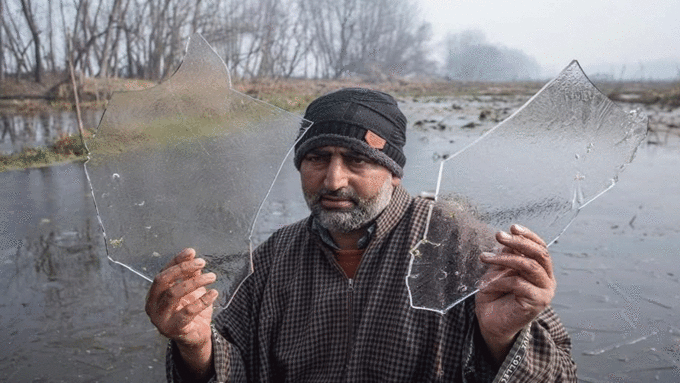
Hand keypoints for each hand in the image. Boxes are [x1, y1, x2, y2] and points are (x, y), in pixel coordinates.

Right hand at [145, 248, 217, 376]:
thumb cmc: (191, 310)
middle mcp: (152, 305)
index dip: (176, 260)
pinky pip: (188, 312)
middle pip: (163, 280)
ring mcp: (160, 318)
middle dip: (182, 268)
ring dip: (195, 282)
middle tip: (202, 262)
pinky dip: (202, 300)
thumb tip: (192, 255)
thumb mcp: (191, 290)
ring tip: (212, 276)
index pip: (163, 272)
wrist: (195, 337)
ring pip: (174, 294)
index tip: (192, 252)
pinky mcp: (173, 329)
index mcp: (154, 294)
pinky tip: (214, 293)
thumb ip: (190, 274)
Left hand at [475, 224, 555, 362]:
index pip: (540, 247)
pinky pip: (519, 283)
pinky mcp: (537, 302)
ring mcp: (545, 291)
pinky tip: (487, 284)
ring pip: (529, 265)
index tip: (512, 227)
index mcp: (541, 270)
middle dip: (518, 242)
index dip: (528, 235)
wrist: (491, 322)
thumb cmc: (495, 296)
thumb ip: (507, 256)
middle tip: (499, 235)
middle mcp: (547, 279)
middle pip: (539, 254)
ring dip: (504, 258)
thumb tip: (508, 236)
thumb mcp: (499, 270)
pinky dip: (500, 280)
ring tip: (485, 257)